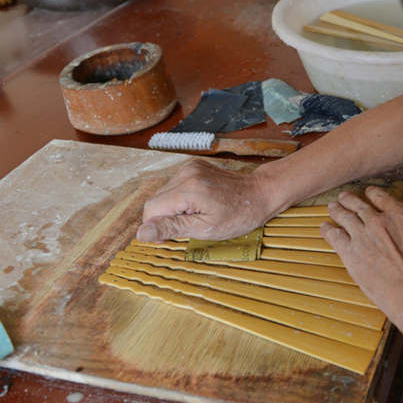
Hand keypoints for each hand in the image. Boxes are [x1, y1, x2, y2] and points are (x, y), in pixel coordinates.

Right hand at [137, 159, 277, 241]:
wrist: (261, 193)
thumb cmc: (240, 215)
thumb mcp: (207, 229)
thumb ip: (173, 228)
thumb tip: (142, 233)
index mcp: (188, 189)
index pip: (151, 209)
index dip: (157, 226)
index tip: (173, 236)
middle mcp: (186, 173)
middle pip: (156, 200)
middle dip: (167, 217)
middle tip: (190, 226)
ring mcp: (190, 167)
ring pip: (164, 193)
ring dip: (174, 208)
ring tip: (198, 213)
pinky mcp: (194, 166)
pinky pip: (175, 186)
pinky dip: (181, 198)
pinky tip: (200, 203)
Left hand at [321, 187, 402, 330]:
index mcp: (400, 215)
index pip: (380, 197)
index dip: (372, 194)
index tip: (369, 194)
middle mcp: (378, 221)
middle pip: (357, 204)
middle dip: (349, 200)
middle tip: (344, 198)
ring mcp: (362, 236)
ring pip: (343, 216)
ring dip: (336, 211)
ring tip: (332, 209)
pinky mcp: (350, 254)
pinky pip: (333, 236)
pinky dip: (328, 230)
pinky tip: (325, 228)